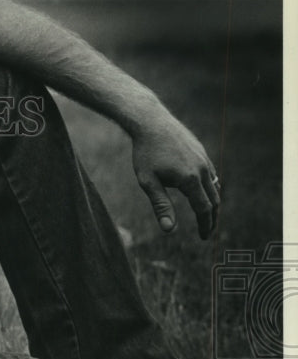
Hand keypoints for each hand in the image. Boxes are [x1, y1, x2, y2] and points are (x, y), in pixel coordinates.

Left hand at [131, 114, 219, 238]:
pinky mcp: (202, 152)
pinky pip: (211, 174)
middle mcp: (202, 169)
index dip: (204, 225)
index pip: (203, 209)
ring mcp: (204, 159)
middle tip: (207, 231)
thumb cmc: (145, 153)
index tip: (203, 237)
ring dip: (212, 202)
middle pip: (214, 200)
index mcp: (190, 180)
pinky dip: (210, 187)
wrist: (151, 122)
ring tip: (205, 214)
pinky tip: (202, 191)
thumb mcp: (148, 182)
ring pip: (214, 186)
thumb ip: (161, 205)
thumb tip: (169, 230)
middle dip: (211, 217)